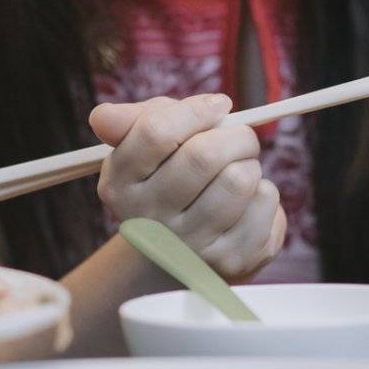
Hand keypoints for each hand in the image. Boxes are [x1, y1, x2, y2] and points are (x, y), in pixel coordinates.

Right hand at [89, 93, 286, 278]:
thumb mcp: (142, 148)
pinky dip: (265, 192)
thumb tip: (102, 116)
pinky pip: (265, 204)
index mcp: (119, 184)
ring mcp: (188, 247)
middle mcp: (148, 220)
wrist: (178, 252)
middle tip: (241, 137)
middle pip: (203, 155)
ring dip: (251, 164)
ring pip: (239, 180)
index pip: (155, 132)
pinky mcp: (228, 262)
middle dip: (236, 135)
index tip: (219, 106)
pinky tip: (248, 201)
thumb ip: (128, 122)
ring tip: (240, 170)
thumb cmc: (165, 179)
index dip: (196, 110)